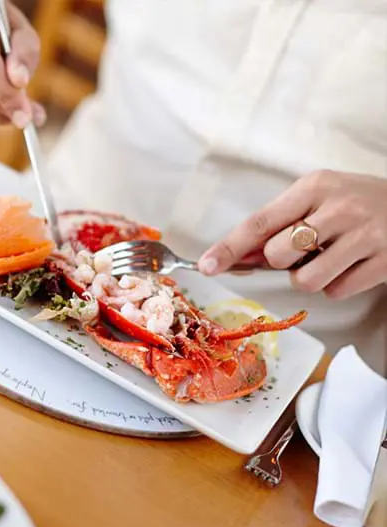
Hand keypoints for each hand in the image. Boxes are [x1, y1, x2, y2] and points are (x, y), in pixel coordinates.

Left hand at [199, 170, 386, 298]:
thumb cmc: (355, 202)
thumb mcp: (316, 199)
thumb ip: (277, 224)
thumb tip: (237, 255)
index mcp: (314, 187)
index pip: (260, 222)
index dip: (229, 247)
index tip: (206, 266)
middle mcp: (339, 208)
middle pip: (278, 255)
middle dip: (281, 262)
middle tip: (303, 250)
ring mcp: (364, 235)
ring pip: (305, 280)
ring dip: (309, 276)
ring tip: (329, 258)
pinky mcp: (384, 262)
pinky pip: (336, 291)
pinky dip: (337, 284)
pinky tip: (352, 264)